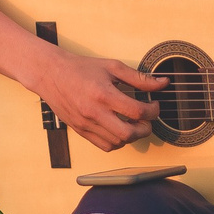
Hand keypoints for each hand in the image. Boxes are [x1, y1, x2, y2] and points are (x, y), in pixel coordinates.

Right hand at [30, 49, 166, 150]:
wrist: (50, 74)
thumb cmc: (80, 68)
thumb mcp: (112, 67)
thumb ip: (139, 78)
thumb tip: (162, 83)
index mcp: (104, 94)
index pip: (137, 111)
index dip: (153, 111)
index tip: (154, 106)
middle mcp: (94, 112)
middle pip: (129, 133)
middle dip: (145, 129)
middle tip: (146, 120)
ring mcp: (86, 124)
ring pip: (118, 143)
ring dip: (131, 136)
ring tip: (132, 123)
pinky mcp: (80, 131)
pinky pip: (105, 146)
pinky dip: (117, 141)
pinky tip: (118, 129)